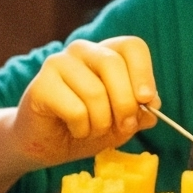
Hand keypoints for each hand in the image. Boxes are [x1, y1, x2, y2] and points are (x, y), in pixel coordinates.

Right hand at [11, 36, 156, 167]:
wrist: (46, 145)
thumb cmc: (85, 127)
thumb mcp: (121, 123)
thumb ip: (139, 112)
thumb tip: (152, 105)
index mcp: (104, 53)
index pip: (132, 46)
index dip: (143, 73)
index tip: (146, 100)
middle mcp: (81, 51)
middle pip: (113, 64)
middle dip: (125, 103)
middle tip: (123, 126)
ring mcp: (57, 64)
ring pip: (95, 92)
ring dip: (101, 123)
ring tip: (92, 130)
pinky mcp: (40, 85)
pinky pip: (76, 110)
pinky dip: (82, 129)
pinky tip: (74, 130)